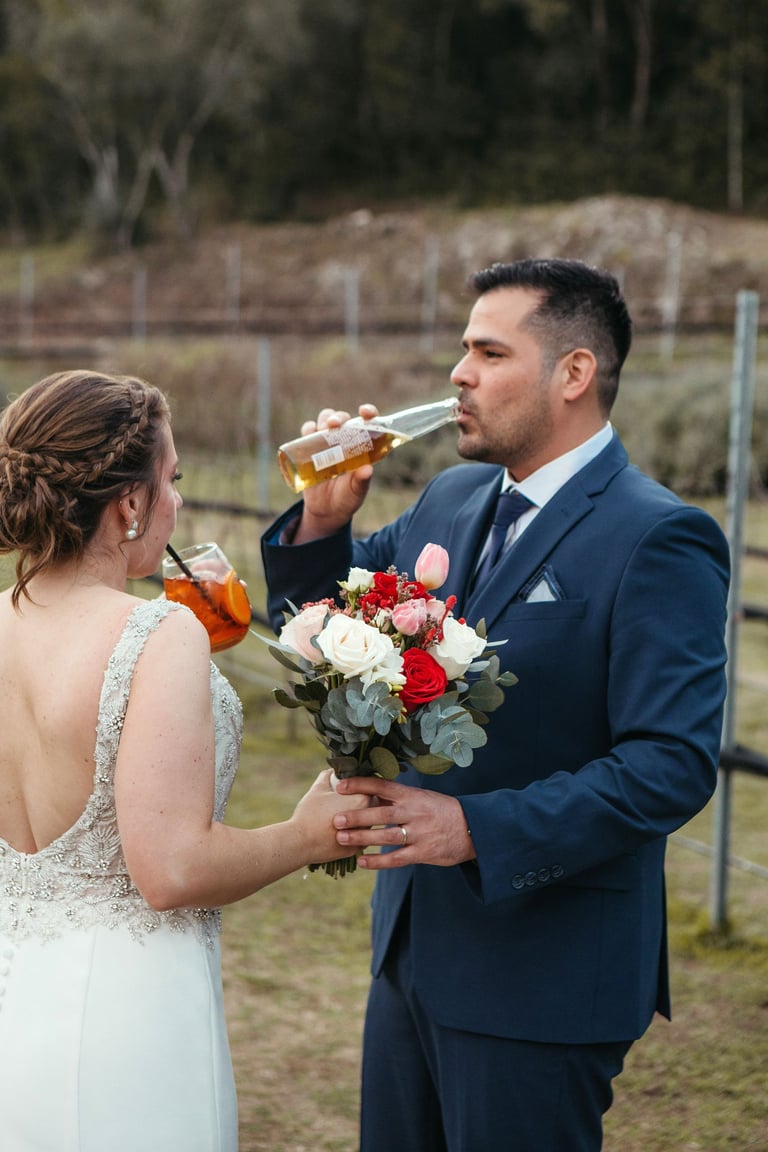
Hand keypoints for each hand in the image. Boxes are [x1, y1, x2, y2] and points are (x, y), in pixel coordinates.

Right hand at [291, 769, 370, 864]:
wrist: (300, 843)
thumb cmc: (310, 813)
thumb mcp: (318, 788)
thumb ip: (328, 775)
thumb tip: (333, 771)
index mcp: (363, 800)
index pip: (372, 787)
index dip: (362, 784)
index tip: (352, 785)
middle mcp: (369, 819)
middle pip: (373, 805)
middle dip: (362, 801)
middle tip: (346, 799)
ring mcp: (363, 837)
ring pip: (366, 822)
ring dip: (359, 817)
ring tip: (340, 814)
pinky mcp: (355, 850)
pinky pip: (358, 837)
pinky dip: (351, 833)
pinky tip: (338, 829)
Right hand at [293, 405, 377, 543]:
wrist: (326, 511)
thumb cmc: (347, 499)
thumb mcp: (356, 493)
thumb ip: (361, 482)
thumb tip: (367, 469)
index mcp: (362, 448)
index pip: (368, 424)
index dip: (368, 413)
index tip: (364, 412)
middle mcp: (345, 441)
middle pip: (343, 418)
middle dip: (339, 417)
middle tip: (335, 425)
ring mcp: (327, 444)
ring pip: (325, 419)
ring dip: (324, 419)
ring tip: (324, 429)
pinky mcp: (310, 449)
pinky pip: (308, 432)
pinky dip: (308, 428)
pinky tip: (309, 433)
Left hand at [332, 776, 475, 868]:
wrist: (474, 827)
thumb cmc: (441, 810)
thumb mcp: (421, 797)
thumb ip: (397, 798)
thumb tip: (367, 792)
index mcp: (412, 795)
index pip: (382, 786)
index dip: (360, 785)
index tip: (340, 785)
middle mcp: (414, 813)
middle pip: (381, 814)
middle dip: (357, 816)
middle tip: (336, 819)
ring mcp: (419, 833)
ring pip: (386, 837)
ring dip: (363, 838)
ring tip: (341, 839)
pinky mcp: (423, 852)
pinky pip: (397, 859)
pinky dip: (378, 861)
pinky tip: (362, 862)